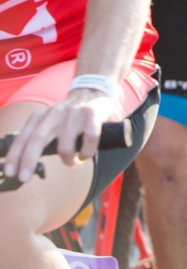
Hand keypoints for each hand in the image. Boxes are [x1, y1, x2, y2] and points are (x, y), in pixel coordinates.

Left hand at [2, 89, 121, 181]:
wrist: (94, 90)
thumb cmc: (69, 114)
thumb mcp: (49, 120)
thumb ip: (37, 136)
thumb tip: (21, 162)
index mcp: (41, 115)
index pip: (24, 137)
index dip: (14, 155)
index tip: (10, 172)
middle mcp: (55, 112)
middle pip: (37, 138)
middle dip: (28, 160)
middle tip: (25, 178)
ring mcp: (75, 113)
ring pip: (65, 145)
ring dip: (67, 160)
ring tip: (72, 162)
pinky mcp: (93, 114)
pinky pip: (89, 140)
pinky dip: (86, 153)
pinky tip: (84, 155)